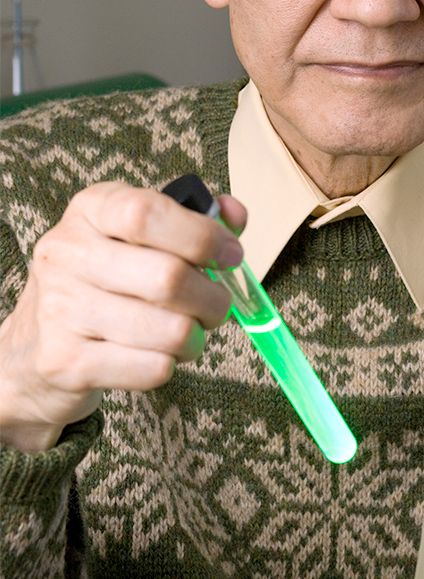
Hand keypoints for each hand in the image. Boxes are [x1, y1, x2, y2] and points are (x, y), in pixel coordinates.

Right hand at [0, 182, 245, 452]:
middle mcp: (67, 254)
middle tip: (216, 306)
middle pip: (168, 278)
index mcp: (91, 211)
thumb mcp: (135, 235)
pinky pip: (152, 368)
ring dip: (196, 336)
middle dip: (212, 298)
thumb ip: (192, 218)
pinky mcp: (65, 362)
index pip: (147, 213)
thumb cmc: (101, 281)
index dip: (202, 235)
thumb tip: (236, 214)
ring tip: (189, 333)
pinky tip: (158, 355)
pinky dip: (170, 365)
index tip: (231, 254)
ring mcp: (62, 309)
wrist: (32, 348)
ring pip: (170, 330)